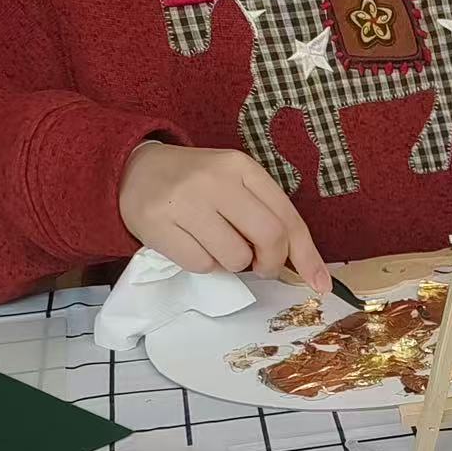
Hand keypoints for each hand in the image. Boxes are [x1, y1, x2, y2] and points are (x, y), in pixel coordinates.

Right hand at [118, 144, 329, 289]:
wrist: (132, 169)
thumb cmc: (195, 184)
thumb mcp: (234, 184)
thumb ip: (267, 215)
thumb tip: (304, 266)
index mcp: (241, 167)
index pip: (287, 218)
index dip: (307, 256)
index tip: (320, 283)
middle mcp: (215, 180)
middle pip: (269, 238)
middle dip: (270, 263)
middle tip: (260, 267)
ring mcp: (184, 201)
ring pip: (235, 258)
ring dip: (232, 264)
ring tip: (214, 243)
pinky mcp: (157, 223)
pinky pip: (202, 265)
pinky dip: (203, 264)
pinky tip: (190, 243)